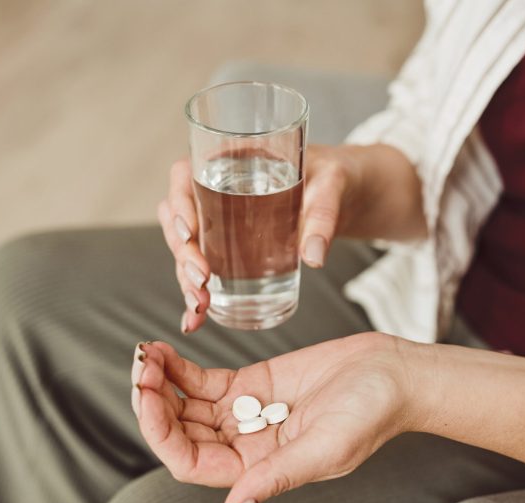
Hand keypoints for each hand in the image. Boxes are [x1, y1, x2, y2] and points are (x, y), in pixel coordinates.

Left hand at [130, 332, 413, 502]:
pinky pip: (203, 381)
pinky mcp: (253, 382)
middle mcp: (245, 445)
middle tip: (140, 369)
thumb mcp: (325, 449)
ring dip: (161, 382)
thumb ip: (276, 478)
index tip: (149, 397)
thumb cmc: (371, 414)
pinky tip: (163, 352)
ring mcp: (245, 412)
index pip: (191, 461)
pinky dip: (179, 368)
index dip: (162, 434)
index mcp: (258, 469)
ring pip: (186, 404)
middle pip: (181, 432)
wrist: (393, 374)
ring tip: (146, 355)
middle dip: (154, 403)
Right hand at [157, 147, 360, 333]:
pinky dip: (196, 294)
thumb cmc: (335, 177)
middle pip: (180, 219)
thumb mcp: (332, 187)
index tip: (190, 233)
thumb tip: (313, 257)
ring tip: (199, 308)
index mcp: (230, 160)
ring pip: (186, 249)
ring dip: (186, 280)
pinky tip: (195, 320)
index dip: (178, 205)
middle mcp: (215, 189)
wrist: (347, 195)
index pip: (184, 176)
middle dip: (183, 255)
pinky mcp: (230, 246)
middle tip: (202, 282)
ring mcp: (219, 220)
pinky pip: (203, 267)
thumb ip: (323, 216)